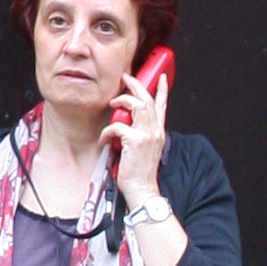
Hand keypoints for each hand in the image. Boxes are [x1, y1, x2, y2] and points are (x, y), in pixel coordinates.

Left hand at [110, 68, 167, 199]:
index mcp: (158, 132)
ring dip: (122, 101)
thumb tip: (126, 123)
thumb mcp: (145, 149)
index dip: (161, 89)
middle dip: (136, 85)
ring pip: (136, 105)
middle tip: (126, 78)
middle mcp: (154, 131)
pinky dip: (107, 131)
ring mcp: (146, 135)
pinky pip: (117, 126)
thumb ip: (140, 133)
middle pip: (147, 100)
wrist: (142, 189)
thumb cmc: (140, 172)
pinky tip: (104, 140)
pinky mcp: (135, 141)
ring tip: (113, 103)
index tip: (160, 76)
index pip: (162, 106)